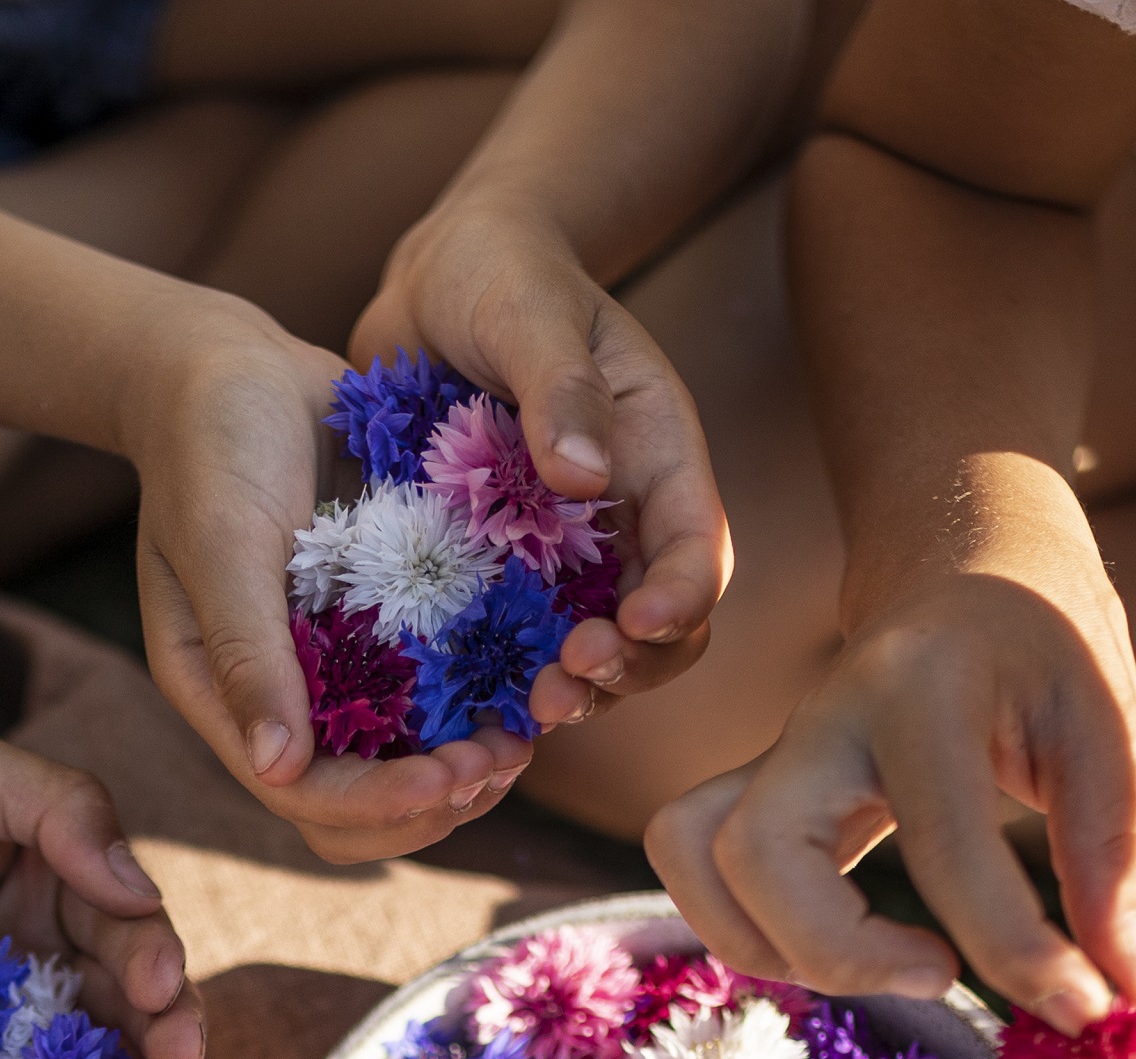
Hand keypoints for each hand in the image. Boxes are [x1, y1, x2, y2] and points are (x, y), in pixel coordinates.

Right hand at [127, 317, 539, 864]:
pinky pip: (438, 691)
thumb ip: (247, 650)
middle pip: (361, 806)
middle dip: (434, 800)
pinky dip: (484, 701)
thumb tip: (278, 768)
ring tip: (526, 736)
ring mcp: (339, 666)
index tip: (450, 776)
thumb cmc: (210, 443)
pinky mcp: (387, 625)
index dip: (379, 803)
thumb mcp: (221, 540)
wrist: (239, 366)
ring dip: (469, 766)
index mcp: (227, 697)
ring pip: (408, 758)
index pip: (304, 796)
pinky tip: (532, 681)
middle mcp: (285, 699)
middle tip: (503, 761)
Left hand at [354, 186, 728, 728]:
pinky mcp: (502, 568)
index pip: (695, 546)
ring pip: (592, 648)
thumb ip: (560, 386)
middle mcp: (623, 516)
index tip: (635, 625)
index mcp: (659, 454)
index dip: (678, 598)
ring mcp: (563, 551)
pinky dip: (503, 677)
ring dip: (573, 689)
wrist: (439, 278)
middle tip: (569, 682)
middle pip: (661, 625)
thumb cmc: (501, 271)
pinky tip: (469, 704)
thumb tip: (585, 478)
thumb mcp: (530, 310)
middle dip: (629, 668)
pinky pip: (515, 640)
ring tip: (531, 710)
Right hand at [639, 462, 1135, 1025]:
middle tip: (943, 972)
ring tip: (881, 963)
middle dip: (840, 951)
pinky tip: (839, 944)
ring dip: (771, 946)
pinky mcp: (754, 783)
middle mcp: (822, 714)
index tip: (1081, 1006)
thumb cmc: (1043, 646)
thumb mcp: (1106, 725)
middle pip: (757, 852)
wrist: (968, 570)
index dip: (1014, 950)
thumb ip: (1112, 855)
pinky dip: (743, 928)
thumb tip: (1122, 991)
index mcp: (923, 686)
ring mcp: (773, 748)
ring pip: (694, 855)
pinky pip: (694, 859)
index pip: (944, 841)